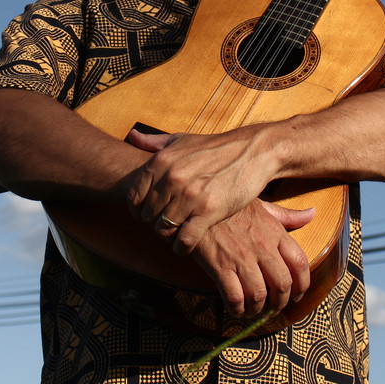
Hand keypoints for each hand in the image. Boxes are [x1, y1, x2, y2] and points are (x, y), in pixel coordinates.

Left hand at [125, 126, 281, 253]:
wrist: (253, 152)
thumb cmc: (216, 148)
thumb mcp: (182, 139)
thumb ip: (155, 142)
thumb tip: (132, 136)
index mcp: (162, 162)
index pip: (134, 197)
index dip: (138, 210)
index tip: (148, 215)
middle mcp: (172, 178)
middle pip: (148, 216)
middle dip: (154, 224)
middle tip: (165, 226)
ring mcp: (190, 196)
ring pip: (164, 229)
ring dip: (168, 236)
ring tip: (176, 235)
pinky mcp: (208, 212)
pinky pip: (184, 240)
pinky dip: (181, 247)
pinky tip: (185, 245)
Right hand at [191, 200, 312, 317]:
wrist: (197, 205)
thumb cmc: (230, 206)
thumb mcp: (262, 206)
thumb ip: (288, 215)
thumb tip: (312, 214)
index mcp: (274, 232)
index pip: (300, 263)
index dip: (303, 285)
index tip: (297, 294)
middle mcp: (262, 247)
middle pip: (282, 284)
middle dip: (280, 302)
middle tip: (274, 308)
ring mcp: (241, 258)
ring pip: (259, 295)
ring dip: (258, 309)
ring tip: (254, 310)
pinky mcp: (220, 267)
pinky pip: (235, 297)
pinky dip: (238, 309)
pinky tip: (237, 308)